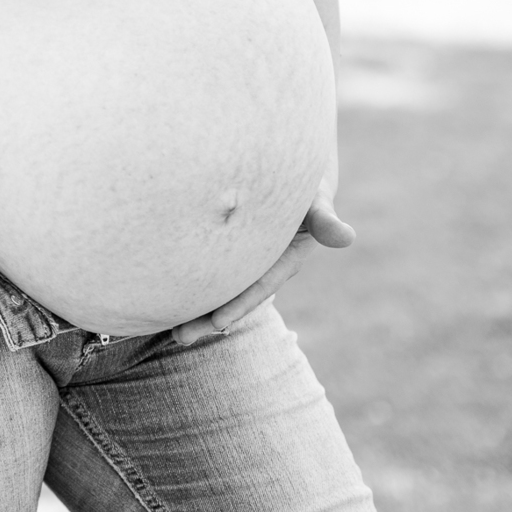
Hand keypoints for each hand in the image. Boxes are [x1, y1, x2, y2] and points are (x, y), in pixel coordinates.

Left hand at [171, 176, 354, 347]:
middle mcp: (263, 266)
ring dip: (196, 309)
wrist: (291, 175)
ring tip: (170, 332)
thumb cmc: (306, 185)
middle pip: (232, 295)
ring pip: (218, 287)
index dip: (239, 303)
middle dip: (208, 317)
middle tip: (180, 336)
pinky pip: (210, 270)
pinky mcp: (231, 252)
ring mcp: (246, 261)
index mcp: (284, 259)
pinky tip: (165, 298)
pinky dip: (191, 284)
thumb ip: (324, 219)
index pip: (258, 285)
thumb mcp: (316, 201)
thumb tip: (347, 236)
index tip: (218, 322)